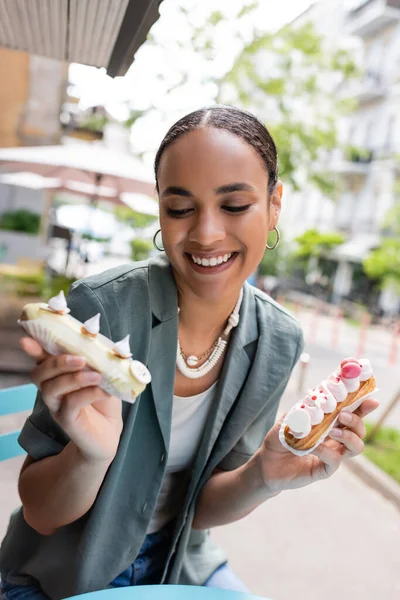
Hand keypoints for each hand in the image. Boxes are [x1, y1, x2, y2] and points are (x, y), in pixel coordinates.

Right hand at [21, 336, 122, 462]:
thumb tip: (99, 339)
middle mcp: (52, 389)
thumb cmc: (103, 399)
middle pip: (39, 374)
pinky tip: (104, 391)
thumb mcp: (104, 374)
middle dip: (56, 363)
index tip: (27, 340)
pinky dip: (88, 394)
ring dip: (73, 379)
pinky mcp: (67, 421)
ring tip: (96, 376)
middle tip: (81, 359)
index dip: (34, 349)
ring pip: (50, 390)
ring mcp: (57, 406)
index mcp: (58, 374)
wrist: (110, 431)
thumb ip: (98, 359)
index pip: (42, 359)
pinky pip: (70, 404)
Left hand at [259, 398, 379, 493]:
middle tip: (342, 415)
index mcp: (330, 423)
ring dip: (348, 437)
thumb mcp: (290, 418)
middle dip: (356, 421)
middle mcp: (335, 439)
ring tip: (332, 431)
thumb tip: (320, 399)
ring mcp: (331, 455)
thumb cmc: (281, 437)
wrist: (267, 461)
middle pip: (359, 431)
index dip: (363, 407)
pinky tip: (314, 447)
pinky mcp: (324, 470)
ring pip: (356, 448)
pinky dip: (327, 452)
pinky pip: (335, 461)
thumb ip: (306, 409)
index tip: (371, 401)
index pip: (352, 414)